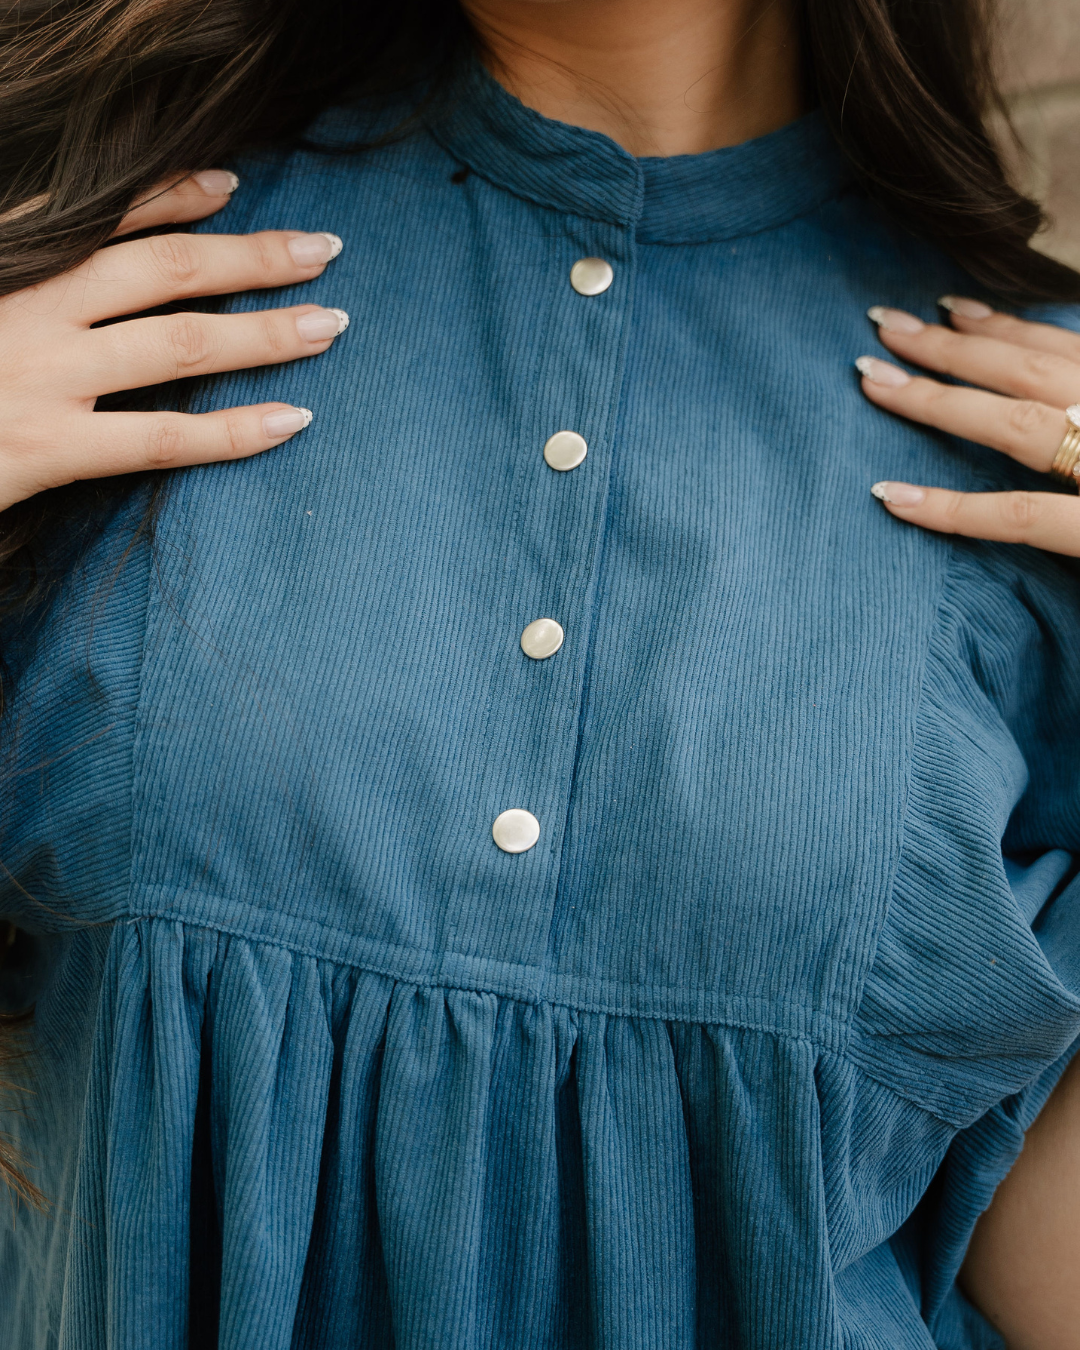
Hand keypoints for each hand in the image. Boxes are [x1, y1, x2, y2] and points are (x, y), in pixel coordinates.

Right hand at [0, 172, 347, 511]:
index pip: (101, 217)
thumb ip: (23, 275)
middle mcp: (26, 308)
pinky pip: (163, 439)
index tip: (232, 187)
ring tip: (331, 324)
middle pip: (163, 270)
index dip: (174, 196)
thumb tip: (80, 281)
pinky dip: (235, 432)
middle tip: (323, 251)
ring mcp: (40, 376)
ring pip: (180, 344)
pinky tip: (295, 421)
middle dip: (250, 257)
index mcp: (6, 264)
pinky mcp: (46, 448)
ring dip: (265, 331)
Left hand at [856, 298, 1079, 555]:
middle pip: (1025, 372)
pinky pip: (1018, 515)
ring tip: (871, 381)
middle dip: (948, 347)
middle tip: (884, 325)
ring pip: (1015, 425)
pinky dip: (954, 508)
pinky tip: (894, 496)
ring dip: (937, 401)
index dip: (1001, 326)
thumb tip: (1056, 407)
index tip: (947, 308)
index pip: (1060, 349)